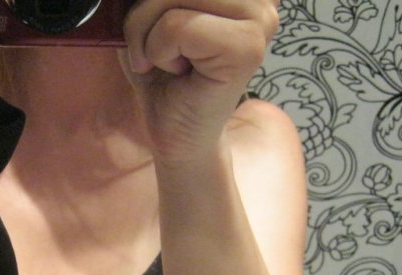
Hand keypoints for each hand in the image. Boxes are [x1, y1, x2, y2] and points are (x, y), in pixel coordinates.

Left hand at [121, 0, 279, 164]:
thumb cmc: (161, 75)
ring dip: (147, 33)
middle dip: (143, 11)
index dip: (153, 0)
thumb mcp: (147, 14)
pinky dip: (159, 50)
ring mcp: (259, 18)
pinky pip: (177, 27)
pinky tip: (176, 71)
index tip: (158, 31)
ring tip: (163, 60)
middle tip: (150, 47)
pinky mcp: (247, 47)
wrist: (174, 133)